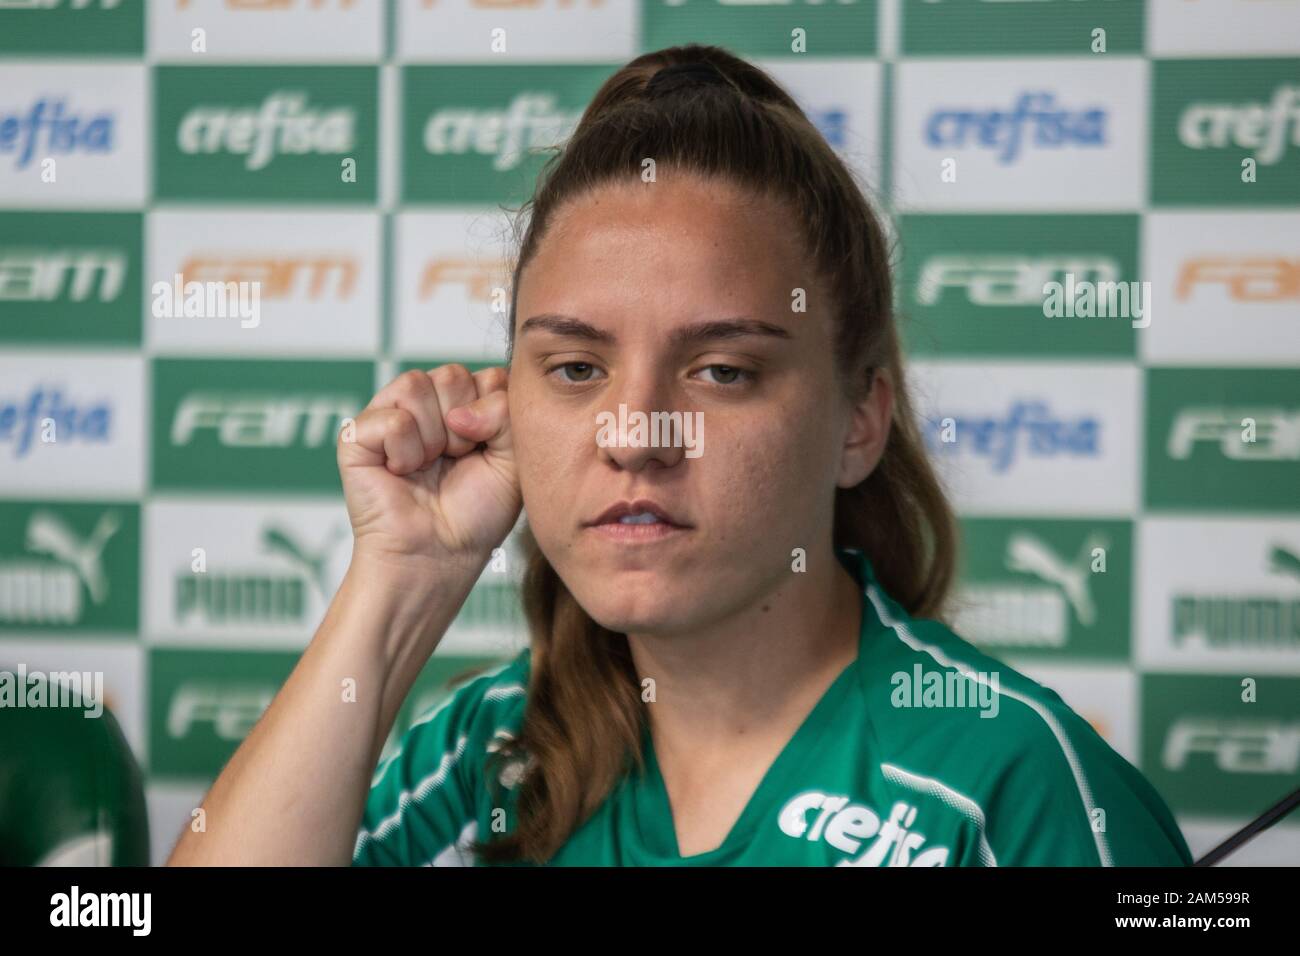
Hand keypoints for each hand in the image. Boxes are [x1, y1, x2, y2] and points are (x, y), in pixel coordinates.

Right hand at [337, 365, 520, 575]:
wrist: (439, 555)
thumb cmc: (475, 515)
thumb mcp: (513, 461)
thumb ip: (506, 415)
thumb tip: (460, 409)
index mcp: (464, 407)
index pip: (486, 375)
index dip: (493, 413)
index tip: (486, 451)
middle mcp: (427, 406)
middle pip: (452, 375)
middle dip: (464, 425)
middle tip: (456, 460)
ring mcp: (389, 416)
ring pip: (416, 384)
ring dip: (433, 437)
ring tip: (428, 465)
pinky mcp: (357, 436)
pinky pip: (392, 418)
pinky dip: (405, 451)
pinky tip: (402, 472)